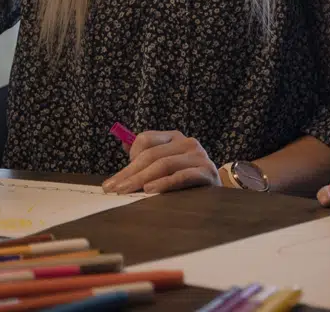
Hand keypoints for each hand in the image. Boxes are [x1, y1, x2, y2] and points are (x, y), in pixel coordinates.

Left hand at [102, 130, 221, 193]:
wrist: (216, 193)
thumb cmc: (186, 178)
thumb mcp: (166, 163)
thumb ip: (146, 154)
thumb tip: (124, 142)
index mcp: (174, 138)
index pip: (146, 139)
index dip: (130, 156)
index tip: (119, 176)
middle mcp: (187, 142)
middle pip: (152, 154)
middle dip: (129, 172)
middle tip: (113, 188)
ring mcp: (198, 156)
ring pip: (164, 164)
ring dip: (142, 178)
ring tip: (127, 190)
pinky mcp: (206, 172)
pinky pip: (181, 176)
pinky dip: (164, 183)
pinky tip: (150, 190)